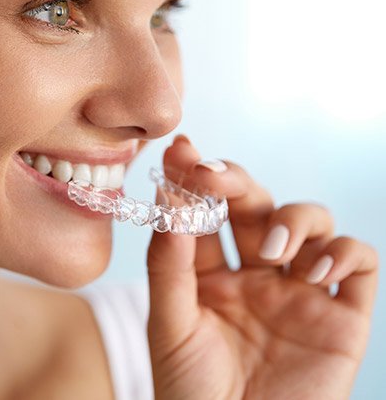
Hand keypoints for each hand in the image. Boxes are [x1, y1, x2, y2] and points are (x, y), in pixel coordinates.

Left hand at [146, 136, 378, 399]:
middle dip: (236, 181)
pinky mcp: (341, 316)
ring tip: (271, 251)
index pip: (206, 211)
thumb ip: (167, 263)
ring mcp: (300, 290)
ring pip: (311, 221)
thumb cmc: (192, 393)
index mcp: (212, 273)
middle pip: (255, 204)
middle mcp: (257, 273)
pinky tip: (314, 272)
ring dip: (293, 220)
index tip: (181, 149)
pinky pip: (358, 262)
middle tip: (213, 176)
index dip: (193, 178)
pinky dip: (342, 253)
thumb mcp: (169, 324)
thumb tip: (168, 199)